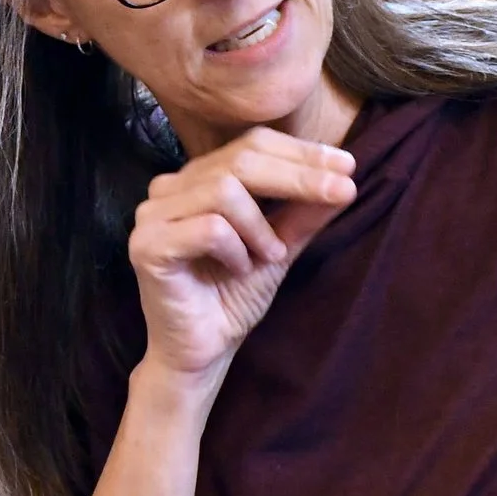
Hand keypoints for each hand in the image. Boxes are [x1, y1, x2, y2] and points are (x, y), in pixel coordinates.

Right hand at [129, 127, 356, 380]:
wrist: (203, 351)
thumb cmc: (233, 297)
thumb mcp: (280, 248)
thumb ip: (303, 214)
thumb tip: (345, 179)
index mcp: (199, 178)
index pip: (252, 145)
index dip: (302, 152)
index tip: (348, 166)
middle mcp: (170, 188)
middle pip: (241, 159)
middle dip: (299, 175)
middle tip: (342, 191)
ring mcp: (153, 214)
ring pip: (224, 189)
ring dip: (261, 226)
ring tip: (270, 256)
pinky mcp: (148, 246)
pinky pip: (209, 228)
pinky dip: (236, 249)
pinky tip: (239, 269)